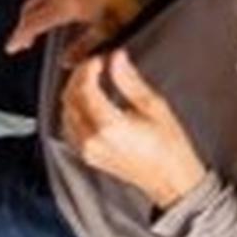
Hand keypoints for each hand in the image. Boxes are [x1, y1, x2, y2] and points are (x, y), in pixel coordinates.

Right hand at [5, 0, 142, 56]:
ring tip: (36, 17)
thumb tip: (67, 61)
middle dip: (24, 24)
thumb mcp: (109, 28)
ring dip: (32, 7)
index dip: (19, 37)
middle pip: (29, 8)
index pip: (31, 24)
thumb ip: (84, 47)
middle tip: (25, 38)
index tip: (13, 46)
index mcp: (63, 4)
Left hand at [58, 46, 206, 209]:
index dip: (88, 69)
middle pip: (70, 99)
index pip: (85, 89)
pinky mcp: (86, 156)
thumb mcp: (154, 106)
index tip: (99, 59)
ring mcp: (86, 150)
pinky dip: (73, 111)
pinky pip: (69, 128)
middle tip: (93, 66)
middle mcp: (92, 140)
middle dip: (78, 78)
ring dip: (74, 93)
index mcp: (109, 126)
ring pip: (66, 113)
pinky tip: (87, 102)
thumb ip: (129, 81)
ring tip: (91, 81)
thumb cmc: (169, 145)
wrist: (171, 178)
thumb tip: (116, 58)